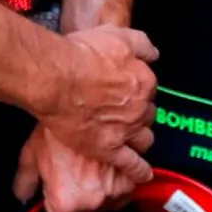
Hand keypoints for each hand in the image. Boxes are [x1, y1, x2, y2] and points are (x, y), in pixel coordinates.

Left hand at [14, 127, 137, 211]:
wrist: (79, 95)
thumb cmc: (54, 123)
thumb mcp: (31, 154)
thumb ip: (26, 181)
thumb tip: (22, 194)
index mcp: (67, 202)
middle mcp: (95, 199)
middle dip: (90, 200)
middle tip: (85, 181)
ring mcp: (118, 185)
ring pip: (120, 197)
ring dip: (113, 187)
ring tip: (104, 169)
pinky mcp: (136, 166)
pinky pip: (139, 176)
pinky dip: (133, 169)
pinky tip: (122, 157)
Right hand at [39, 26, 158, 183]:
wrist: (57, 77)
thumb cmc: (82, 53)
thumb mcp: (118, 36)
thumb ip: (141, 44)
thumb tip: (154, 55)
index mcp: (144, 81)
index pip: (149, 90)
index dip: (138, 92)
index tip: (128, 93)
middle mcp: (140, 107)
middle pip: (147, 115)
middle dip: (139, 115)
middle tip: (125, 115)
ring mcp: (126, 130)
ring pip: (143, 139)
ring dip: (140, 140)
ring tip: (133, 142)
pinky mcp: (108, 148)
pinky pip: (130, 164)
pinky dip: (139, 171)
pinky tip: (143, 176)